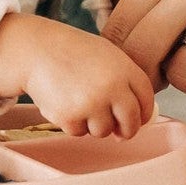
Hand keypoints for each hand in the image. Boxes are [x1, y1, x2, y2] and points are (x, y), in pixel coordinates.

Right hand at [0, 13, 154, 138]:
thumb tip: (137, 114)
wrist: (39, 51)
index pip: (146, 99)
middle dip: (127, 131)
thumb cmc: (74, 52)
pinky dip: (74, 124)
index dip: (144, 113)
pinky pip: (80, 132)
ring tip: (81, 103)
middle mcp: (112, 87)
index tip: (140, 120)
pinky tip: (66, 104)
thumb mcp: (107, 56)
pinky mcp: (71, 117)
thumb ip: (124, 80)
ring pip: (104, 131)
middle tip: (119, 133)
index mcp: (124, 68)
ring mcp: (92, 103)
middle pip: (131, 122)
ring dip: (95, 125)